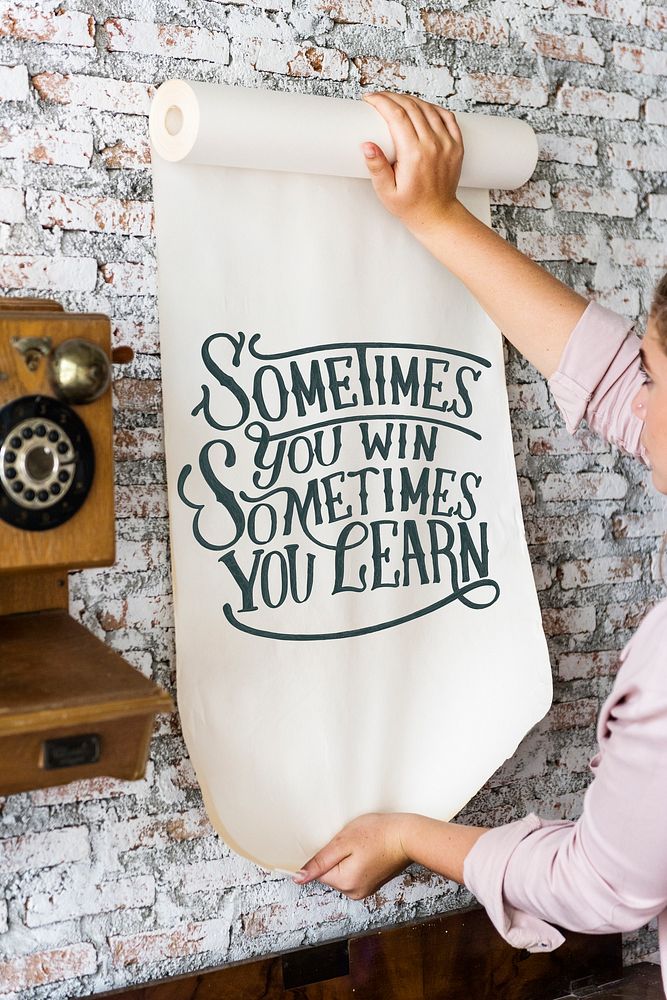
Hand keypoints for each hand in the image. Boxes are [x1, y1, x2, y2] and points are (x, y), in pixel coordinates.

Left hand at [293, 812, 411, 899]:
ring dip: (346, 858)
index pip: (319, 872)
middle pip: (330, 874)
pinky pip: (354, 872)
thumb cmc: (378, 834)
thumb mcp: (343, 842)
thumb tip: (298, 878)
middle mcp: (354, 892)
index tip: (334, 843)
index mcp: (345, 883)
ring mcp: (364, 889)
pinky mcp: (371, 883)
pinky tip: (366, 849)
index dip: (322, 854)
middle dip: (335, 856)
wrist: (408, 836)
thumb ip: (320, 861)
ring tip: (361, 844)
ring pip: (342, 872)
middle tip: (351, 840)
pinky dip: (355, 861)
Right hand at [360, 91, 464, 235]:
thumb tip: (367, 145)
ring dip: (410, 100)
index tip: (369, 99)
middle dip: (392, 97)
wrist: (437, 215)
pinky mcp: (456, 145)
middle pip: (411, 107)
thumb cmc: (410, 206)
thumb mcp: (386, 192)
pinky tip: (421, 108)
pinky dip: (432, 108)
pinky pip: (446, 116)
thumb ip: (377, 168)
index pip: (397, 115)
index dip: (381, 102)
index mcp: (414, 155)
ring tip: (396, 102)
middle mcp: (433, 145)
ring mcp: (448, 144)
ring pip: (428, 108)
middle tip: (379, 98)